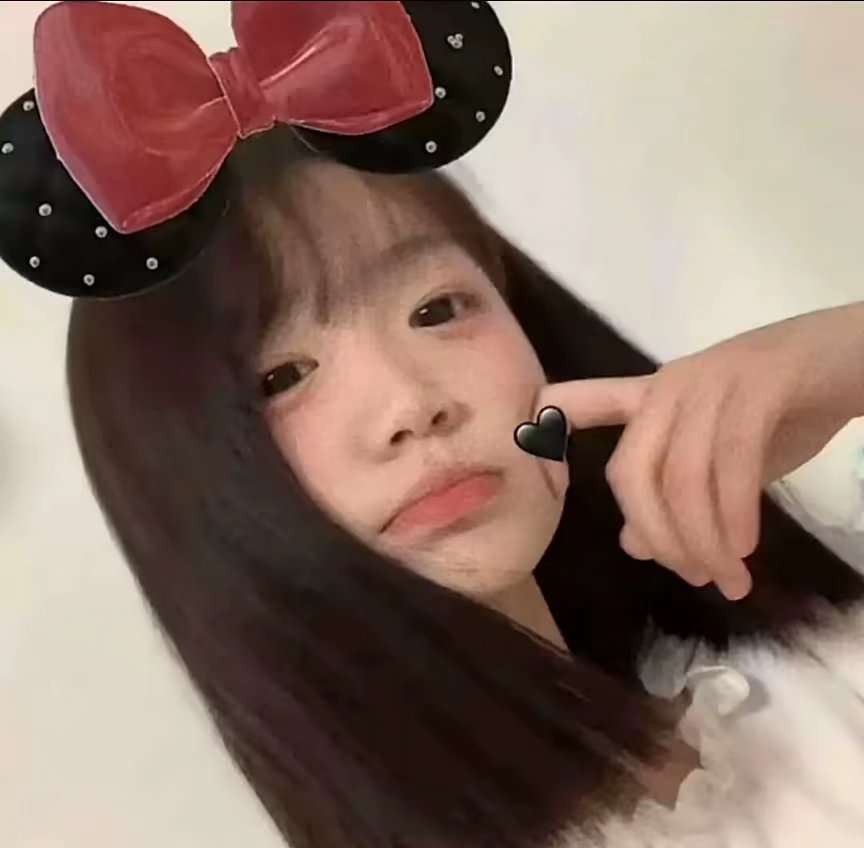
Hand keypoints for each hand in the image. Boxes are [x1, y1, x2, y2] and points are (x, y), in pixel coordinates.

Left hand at [539, 301, 863, 600]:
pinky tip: (745, 546)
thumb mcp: (720, 462)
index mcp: (650, 399)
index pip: (579, 402)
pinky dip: (734, 513)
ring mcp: (709, 380)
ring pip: (681, 475)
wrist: (855, 360)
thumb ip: (675, 496)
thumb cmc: (784, 411)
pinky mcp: (757, 383)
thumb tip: (632, 544)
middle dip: (657, 535)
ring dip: (703, 538)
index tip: (535, 477)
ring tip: (729, 578)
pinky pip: (730, 461)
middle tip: (692, 576)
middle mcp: (668, 386)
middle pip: (629, 471)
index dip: (543, 429)